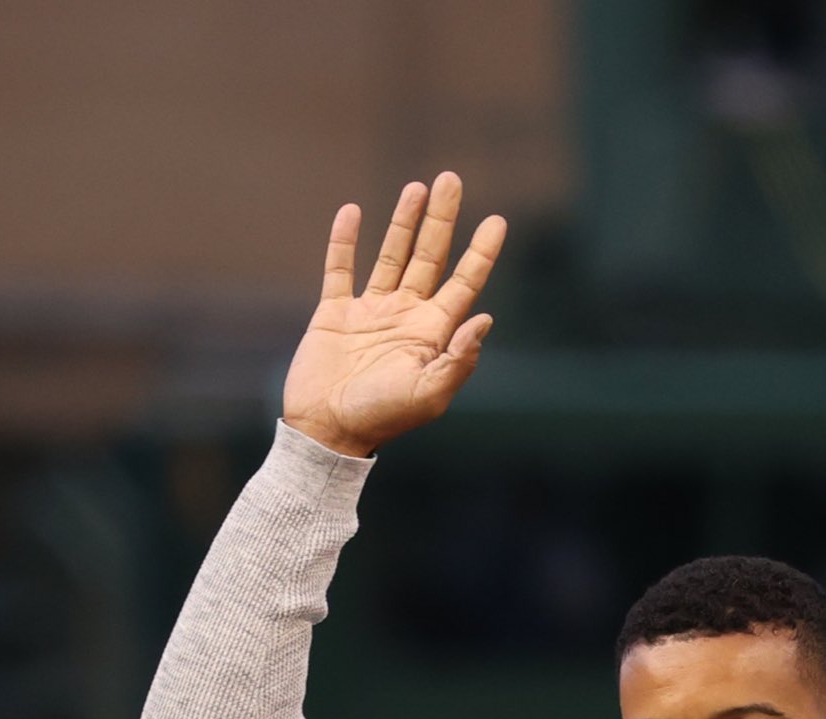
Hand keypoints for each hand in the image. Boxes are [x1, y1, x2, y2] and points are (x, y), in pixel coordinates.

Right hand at [281, 174, 505, 457]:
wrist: (328, 431)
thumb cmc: (382, 418)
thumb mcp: (428, 394)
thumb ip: (458, 359)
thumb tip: (486, 319)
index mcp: (432, 334)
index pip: (463, 284)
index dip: (481, 253)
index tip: (497, 220)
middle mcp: (406, 317)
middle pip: (430, 258)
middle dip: (442, 220)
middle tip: (452, 179)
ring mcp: (371, 312)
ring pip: (392, 255)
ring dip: (404, 222)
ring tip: (417, 186)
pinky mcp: (335, 313)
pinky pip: (340, 268)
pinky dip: (345, 240)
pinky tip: (353, 211)